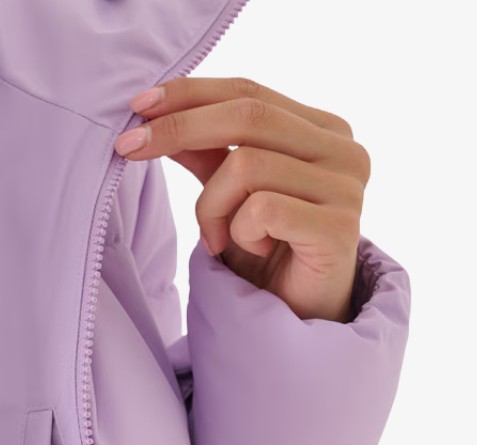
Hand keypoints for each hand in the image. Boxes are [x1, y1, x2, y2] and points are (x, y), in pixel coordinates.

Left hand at [116, 76, 371, 322]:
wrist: (302, 320)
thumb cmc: (271, 256)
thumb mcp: (230, 194)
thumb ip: (205, 151)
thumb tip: (153, 110)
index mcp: (324, 130)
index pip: (249, 92)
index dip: (190, 94)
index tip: (138, 106)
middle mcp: (345, 151)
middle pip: (248, 116)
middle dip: (179, 129)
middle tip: (129, 147)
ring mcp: (347, 189)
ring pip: (246, 165)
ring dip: (211, 207)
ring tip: (217, 240)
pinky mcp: (339, 228)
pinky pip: (261, 209)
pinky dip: (239, 232)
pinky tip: (254, 250)